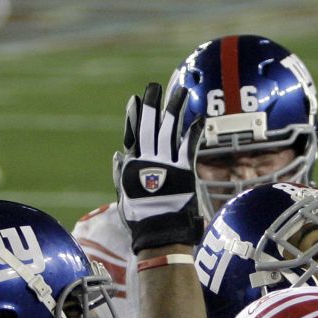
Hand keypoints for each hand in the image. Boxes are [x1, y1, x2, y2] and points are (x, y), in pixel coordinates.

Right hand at [114, 83, 203, 252]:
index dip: (134, 116)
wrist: (158, 232)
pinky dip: (193, 133)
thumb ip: (120, 172)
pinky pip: (188, 147)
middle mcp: (147, 160)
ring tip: (180, 93)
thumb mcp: (123, 194)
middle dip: (153, 104)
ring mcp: (166, 164)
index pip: (133, 134)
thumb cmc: (140, 218)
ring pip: (169, 131)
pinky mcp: (183, 171)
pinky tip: (198, 120)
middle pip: (151, 126)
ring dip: (175, 110)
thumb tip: (119, 153)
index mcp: (132, 165)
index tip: (135, 100)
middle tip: (155, 86)